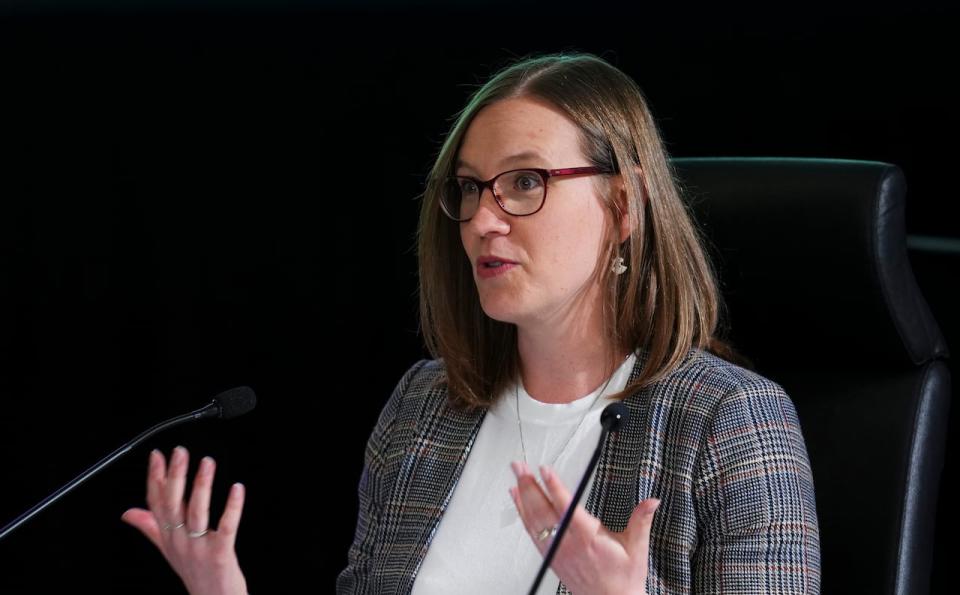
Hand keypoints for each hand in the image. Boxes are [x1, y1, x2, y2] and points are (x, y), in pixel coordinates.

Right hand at [121, 446, 247, 594]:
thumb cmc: (194, 573)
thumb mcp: (168, 549)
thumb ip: (150, 527)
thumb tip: (128, 513)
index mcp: (168, 536)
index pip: (156, 503)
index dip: (155, 478)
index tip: (156, 455)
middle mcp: (180, 541)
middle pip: (173, 505)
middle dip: (175, 476)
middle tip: (180, 451)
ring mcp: (199, 548)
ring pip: (197, 513)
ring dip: (201, 485)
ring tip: (207, 462)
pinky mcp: (220, 554)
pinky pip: (226, 528)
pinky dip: (232, 508)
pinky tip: (237, 489)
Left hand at [509, 461, 658, 594]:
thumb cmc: (622, 579)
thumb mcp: (636, 548)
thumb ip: (641, 520)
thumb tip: (651, 502)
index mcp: (589, 538)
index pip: (567, 508)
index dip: (554, 487)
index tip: (545, 470)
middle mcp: (568, 545)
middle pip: (544, 511)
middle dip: (531, 486)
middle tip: (521, 467)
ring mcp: (557, 551)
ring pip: (534, 521)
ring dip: (523, 497)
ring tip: (517, 477)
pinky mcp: (551, 557)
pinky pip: (532, 533)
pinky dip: (523, 514)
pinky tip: (518, 500)